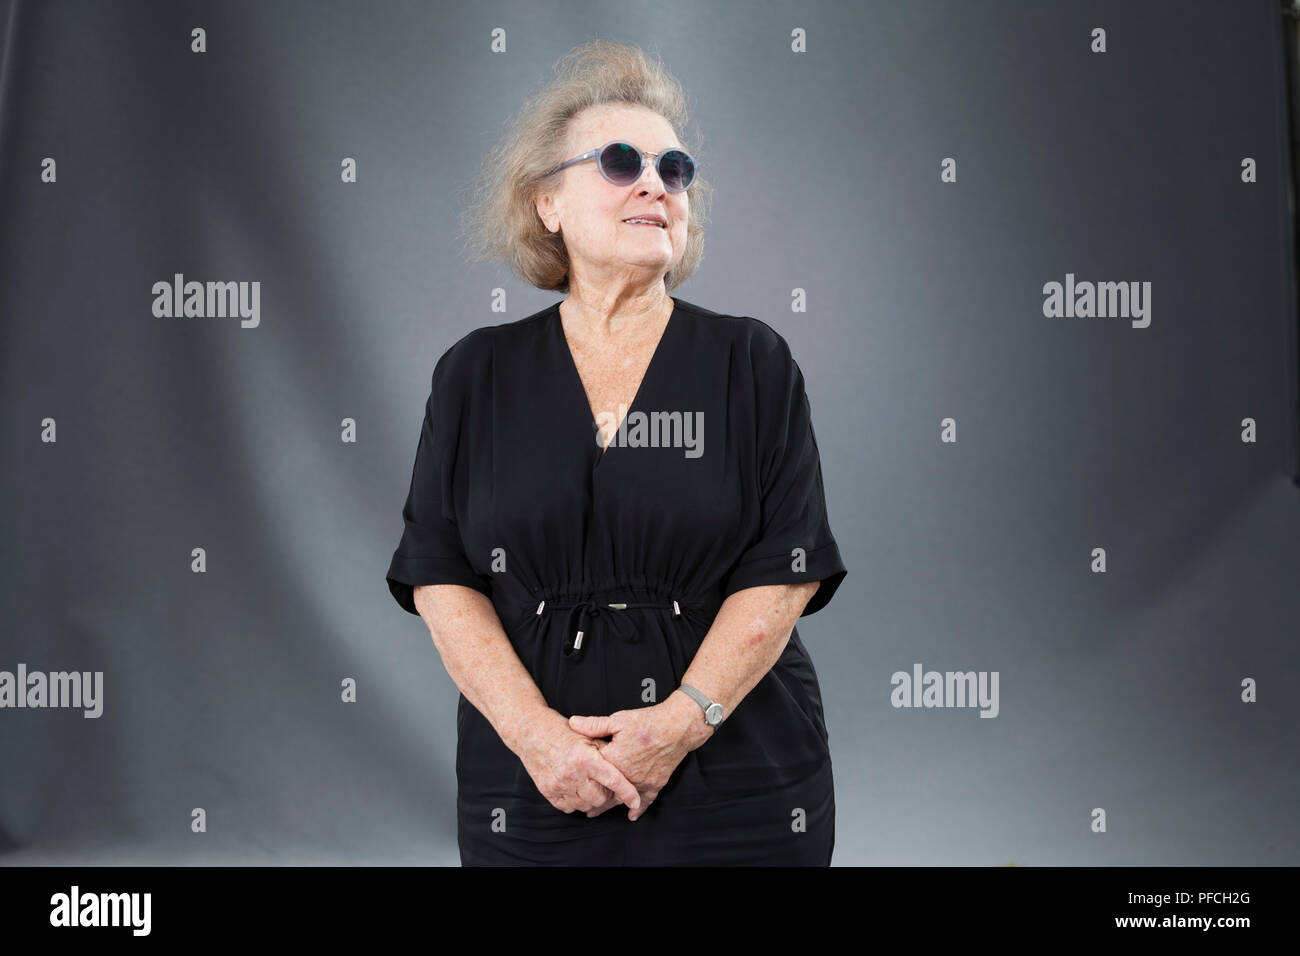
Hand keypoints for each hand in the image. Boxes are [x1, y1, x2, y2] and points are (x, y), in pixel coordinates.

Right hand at [512, 708, 641, 814]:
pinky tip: (576, 788)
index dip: (627, 793)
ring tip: (590, 784)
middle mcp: (572, 773)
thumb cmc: (562, 731)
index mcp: (585, 757)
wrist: (531, 733)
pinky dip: (576, 801)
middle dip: (607, 794)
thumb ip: (606, 750)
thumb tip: (625, 765)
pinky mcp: (548, 792)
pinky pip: (569, 808)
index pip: (613, 780)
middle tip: (605, 783)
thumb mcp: (587, 735)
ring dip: (592, 799)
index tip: (635, 801)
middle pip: (600, 798)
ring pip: (586, 805)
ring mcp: (558, 785)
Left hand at [568, 692, 712, 820]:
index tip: (573, 780)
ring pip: (622, 798)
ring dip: (609, 806)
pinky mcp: (655, 783)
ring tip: (596, 812)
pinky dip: (638, 809)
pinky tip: (632, 816)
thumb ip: (594, 725)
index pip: (594, 771)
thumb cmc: (647, 721)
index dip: (584, 774)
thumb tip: (572, 723)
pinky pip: (645, 801)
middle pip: (606, 791)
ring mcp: (642, 782)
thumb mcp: (618, 720)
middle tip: (581, 807)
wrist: (676, 726)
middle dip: (593, 799)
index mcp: (615, 760)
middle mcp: (627, 775)